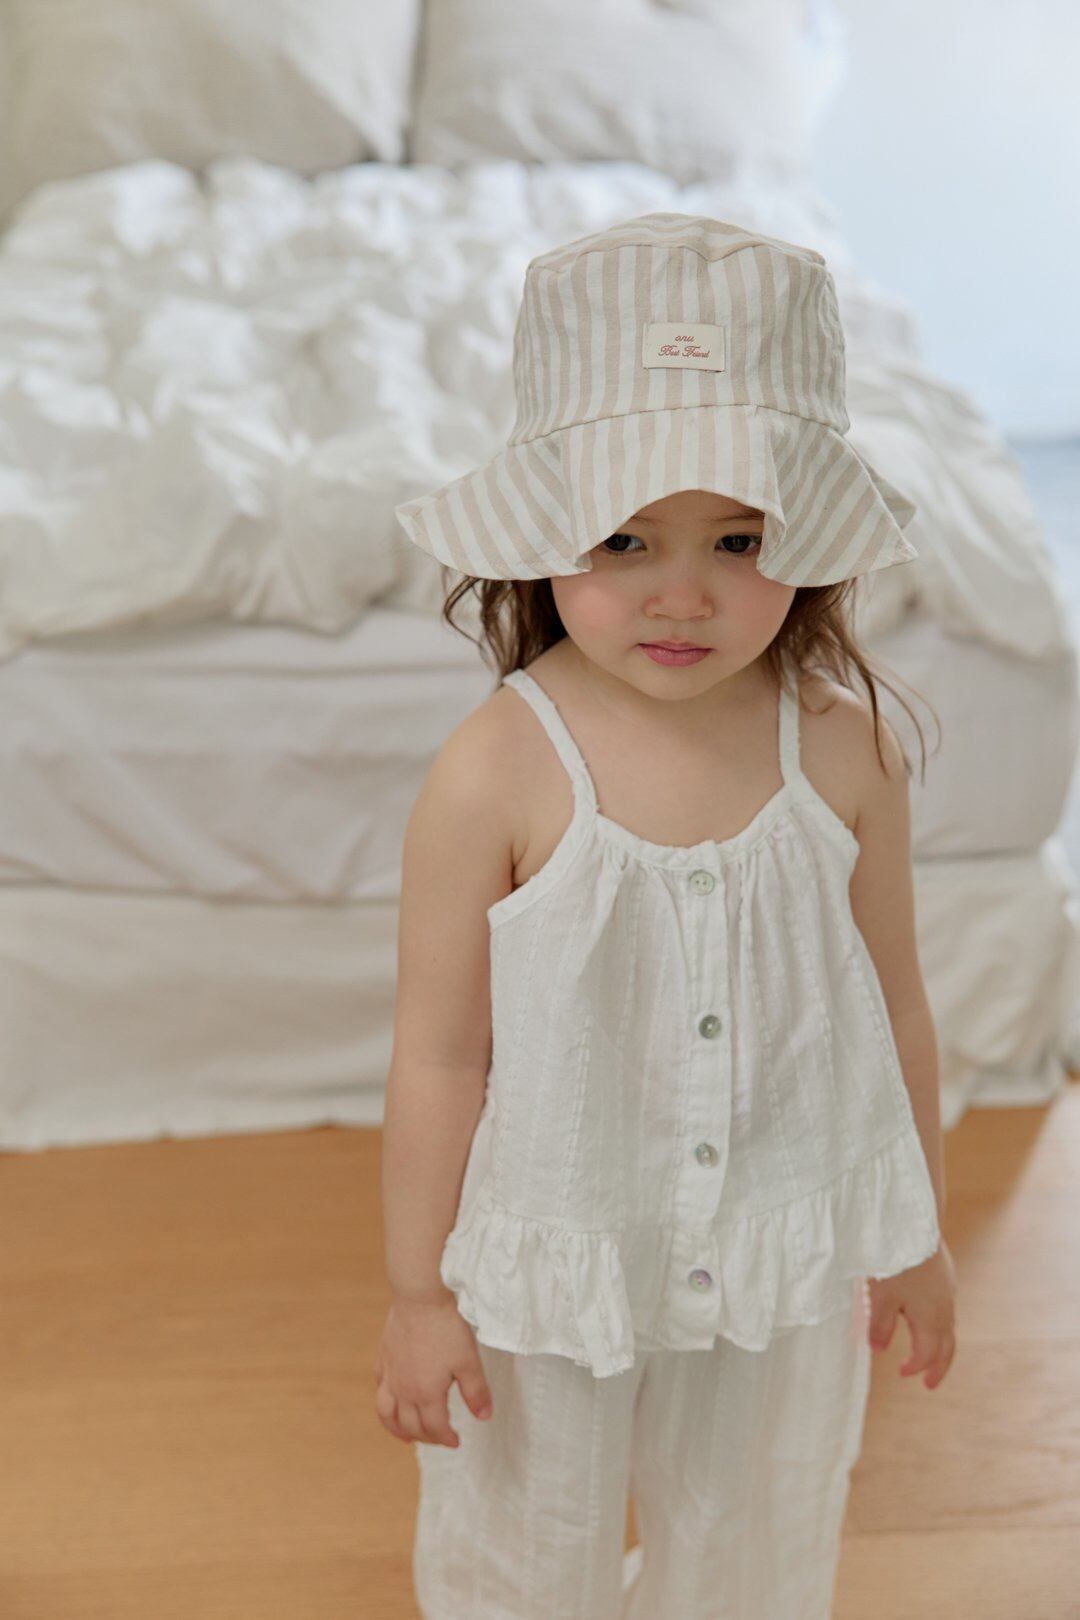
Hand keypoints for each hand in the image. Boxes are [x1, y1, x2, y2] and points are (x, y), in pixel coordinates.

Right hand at [374, 1294, 493, 1447]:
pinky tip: (392, 1400)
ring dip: (396, 1429)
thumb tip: (484, 1418)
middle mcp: (404, 1390)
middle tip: (438, 1438)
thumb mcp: (469, 1361)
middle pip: (410, 1426)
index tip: (456, 1442)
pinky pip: (379, 1389)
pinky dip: (385, 1403)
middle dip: (426, 1438)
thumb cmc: (447, 1328)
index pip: (435, 1428)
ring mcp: (390, 1374)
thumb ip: (476, 1392)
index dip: (446, 1439)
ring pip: (386, 1413)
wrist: (420, 1298)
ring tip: (405, 1436)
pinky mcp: (383, 1358)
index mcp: (427, 1394)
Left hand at [866, 1239, 957, 1389]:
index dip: (915, 1367)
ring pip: (948, 1326)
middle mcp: (946, 1307)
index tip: (900, 1373)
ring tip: (927, 1354)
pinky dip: (938, 1324)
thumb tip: (878, 1350)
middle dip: (938, 1367)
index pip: (927, 1353)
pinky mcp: (946, 1275)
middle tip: (930, 1384)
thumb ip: (879, 1325)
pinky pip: (946, 1308)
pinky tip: (926, 1318)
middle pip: (947, 1346)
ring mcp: (949, 1290)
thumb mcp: (880, 1295)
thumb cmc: (894, 1260)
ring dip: (939, 1345)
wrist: (914, 1222)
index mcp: (931, 1317)